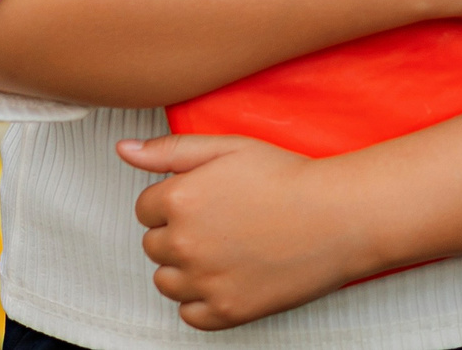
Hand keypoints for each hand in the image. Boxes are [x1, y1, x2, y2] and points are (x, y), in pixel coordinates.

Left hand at [119, 134, 373, 328]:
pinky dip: (200, 300)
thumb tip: (124, 150)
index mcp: (179, 200)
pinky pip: (189, 314)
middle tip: (219, 221)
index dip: (174, 200)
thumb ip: (169, 150)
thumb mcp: (227, 146)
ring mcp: (204, 281)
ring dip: (183, 267)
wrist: (336, 216)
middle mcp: (184, 244)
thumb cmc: (287, 177)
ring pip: (166, 281)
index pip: (145, 208)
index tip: (204, 199)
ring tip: (221, 249)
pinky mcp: (226, 311)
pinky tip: (224, 277)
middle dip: (177, 233)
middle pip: (153, 245)